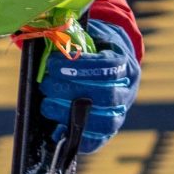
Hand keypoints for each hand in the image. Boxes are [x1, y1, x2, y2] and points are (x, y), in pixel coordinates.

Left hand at [36, 18, 138, 153]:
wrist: (109, 59)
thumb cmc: (90, 45)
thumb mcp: (85, 33)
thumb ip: (70, 36)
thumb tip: (46, 38)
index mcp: (124, 62)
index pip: (108, 67)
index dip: (80, 67)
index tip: (52, 65)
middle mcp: (128, 89)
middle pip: (106, 96)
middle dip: (70, 91)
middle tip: (45, 85)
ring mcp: (121, 111)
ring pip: (105, 121)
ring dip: (70, 115)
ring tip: (46, 106)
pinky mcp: (110, 130)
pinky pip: (99, 140)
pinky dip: (78, 139)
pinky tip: (57, 130)